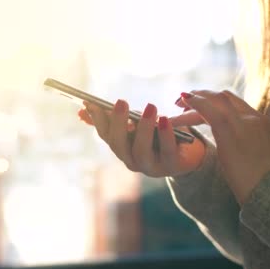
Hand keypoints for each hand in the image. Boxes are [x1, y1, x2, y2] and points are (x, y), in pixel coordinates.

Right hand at [78, 99, 205, 177]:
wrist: (188, 153)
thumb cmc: (157, 135)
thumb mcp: (136, 123)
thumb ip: (115, 117)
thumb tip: (82, 109)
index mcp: (121, 148)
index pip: (105, 134)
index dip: (98, 119)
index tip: (93, 102)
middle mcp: (131, 160)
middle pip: (118, 144)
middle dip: (118, 123)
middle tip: (121, 102)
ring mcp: (150, 166)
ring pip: (141, 151)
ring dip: (144, 128)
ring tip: (150, 107)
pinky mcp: (170, 166)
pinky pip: (166, 151)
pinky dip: (165, 135)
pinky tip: (165, 120)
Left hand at [171, 90, 269, 204]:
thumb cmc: (266, 181)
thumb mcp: (260, 156)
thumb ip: (248, 144)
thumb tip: (238, 149)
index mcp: (260, 122)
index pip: (235, 103)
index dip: (215, 100)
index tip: (201, 103)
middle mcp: (252, 117)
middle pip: (224, 97)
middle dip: (203, 95)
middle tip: (184, 99)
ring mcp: (241, 121)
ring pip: (214, 100)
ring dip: (195, 99)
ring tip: (178, 101)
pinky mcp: (227, 130)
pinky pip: (207, 109)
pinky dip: (194, 104)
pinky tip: (182, 103)